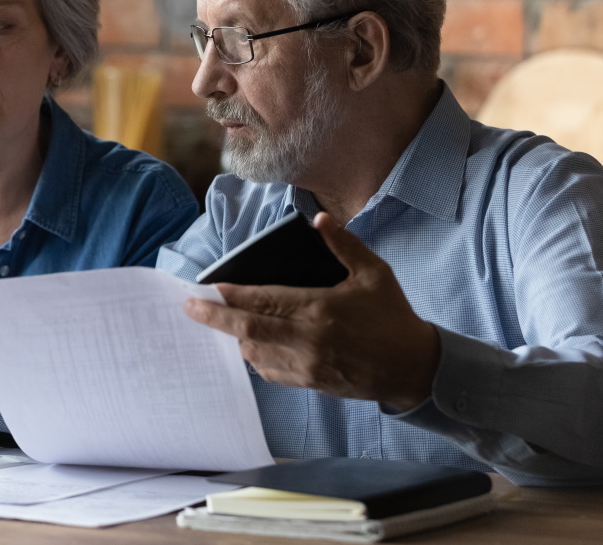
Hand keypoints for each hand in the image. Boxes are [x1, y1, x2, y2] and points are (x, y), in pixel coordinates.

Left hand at [184, 212, 440, 412]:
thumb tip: (320, 219)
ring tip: (219, 322)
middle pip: (248, 330)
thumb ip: (344, 245)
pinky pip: (270, 372)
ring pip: (254, 353)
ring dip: (234, 338)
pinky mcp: (310, 383)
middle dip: (214, 318)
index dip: (232, 296)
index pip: (264, 301)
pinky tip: (249, 345)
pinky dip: (254, 358)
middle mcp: (308, 340)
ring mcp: (307, 365)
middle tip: (189, 308)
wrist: (413, 368)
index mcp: (320, 309)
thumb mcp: (374, 274)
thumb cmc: (392, 316)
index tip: (208, 288)